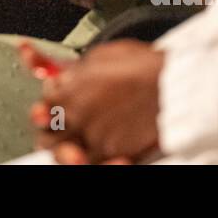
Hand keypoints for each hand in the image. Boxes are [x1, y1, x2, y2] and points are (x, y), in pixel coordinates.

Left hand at [23, 39, 163, 163]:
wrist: (172, 85)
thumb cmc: (141, 65)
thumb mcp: (100, 55)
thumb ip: (76, 72)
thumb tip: (66, 78)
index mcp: (70, 92)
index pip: (45, 104)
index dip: (49, 103)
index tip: (55, 101)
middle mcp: (78, 118)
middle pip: (48, 137)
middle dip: (53, 133)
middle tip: (60, 128)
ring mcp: (96, 139)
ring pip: (68, 155)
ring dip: (70, 150)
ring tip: (79, 145)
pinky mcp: (116, 153)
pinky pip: (96, 162)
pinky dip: (97, 158)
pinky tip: (107, 152)